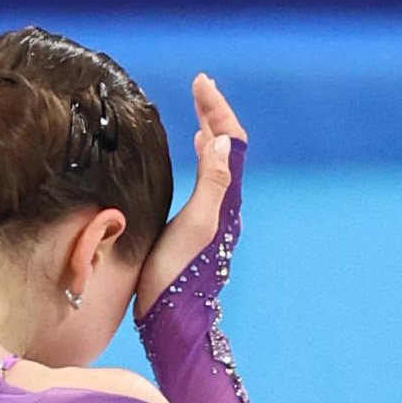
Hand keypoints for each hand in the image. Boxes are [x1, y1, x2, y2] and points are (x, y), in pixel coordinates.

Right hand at [135, 73, 247, 322]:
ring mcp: (213, 215)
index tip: (200, 82)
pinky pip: (207, 176)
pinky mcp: (199, 225)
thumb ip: (210, 184)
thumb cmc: (177, 277)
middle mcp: (224, 204)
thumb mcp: (194, 226)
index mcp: (225, 200)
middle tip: (200, 84)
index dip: (217, 109)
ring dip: (209, 129)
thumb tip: (220, 140)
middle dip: (214, 112)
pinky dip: (201, 153)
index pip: (229, 143)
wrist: (173, 321)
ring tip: (199, 106)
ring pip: (217, 160)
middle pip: (226, 148)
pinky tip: (194, 148)